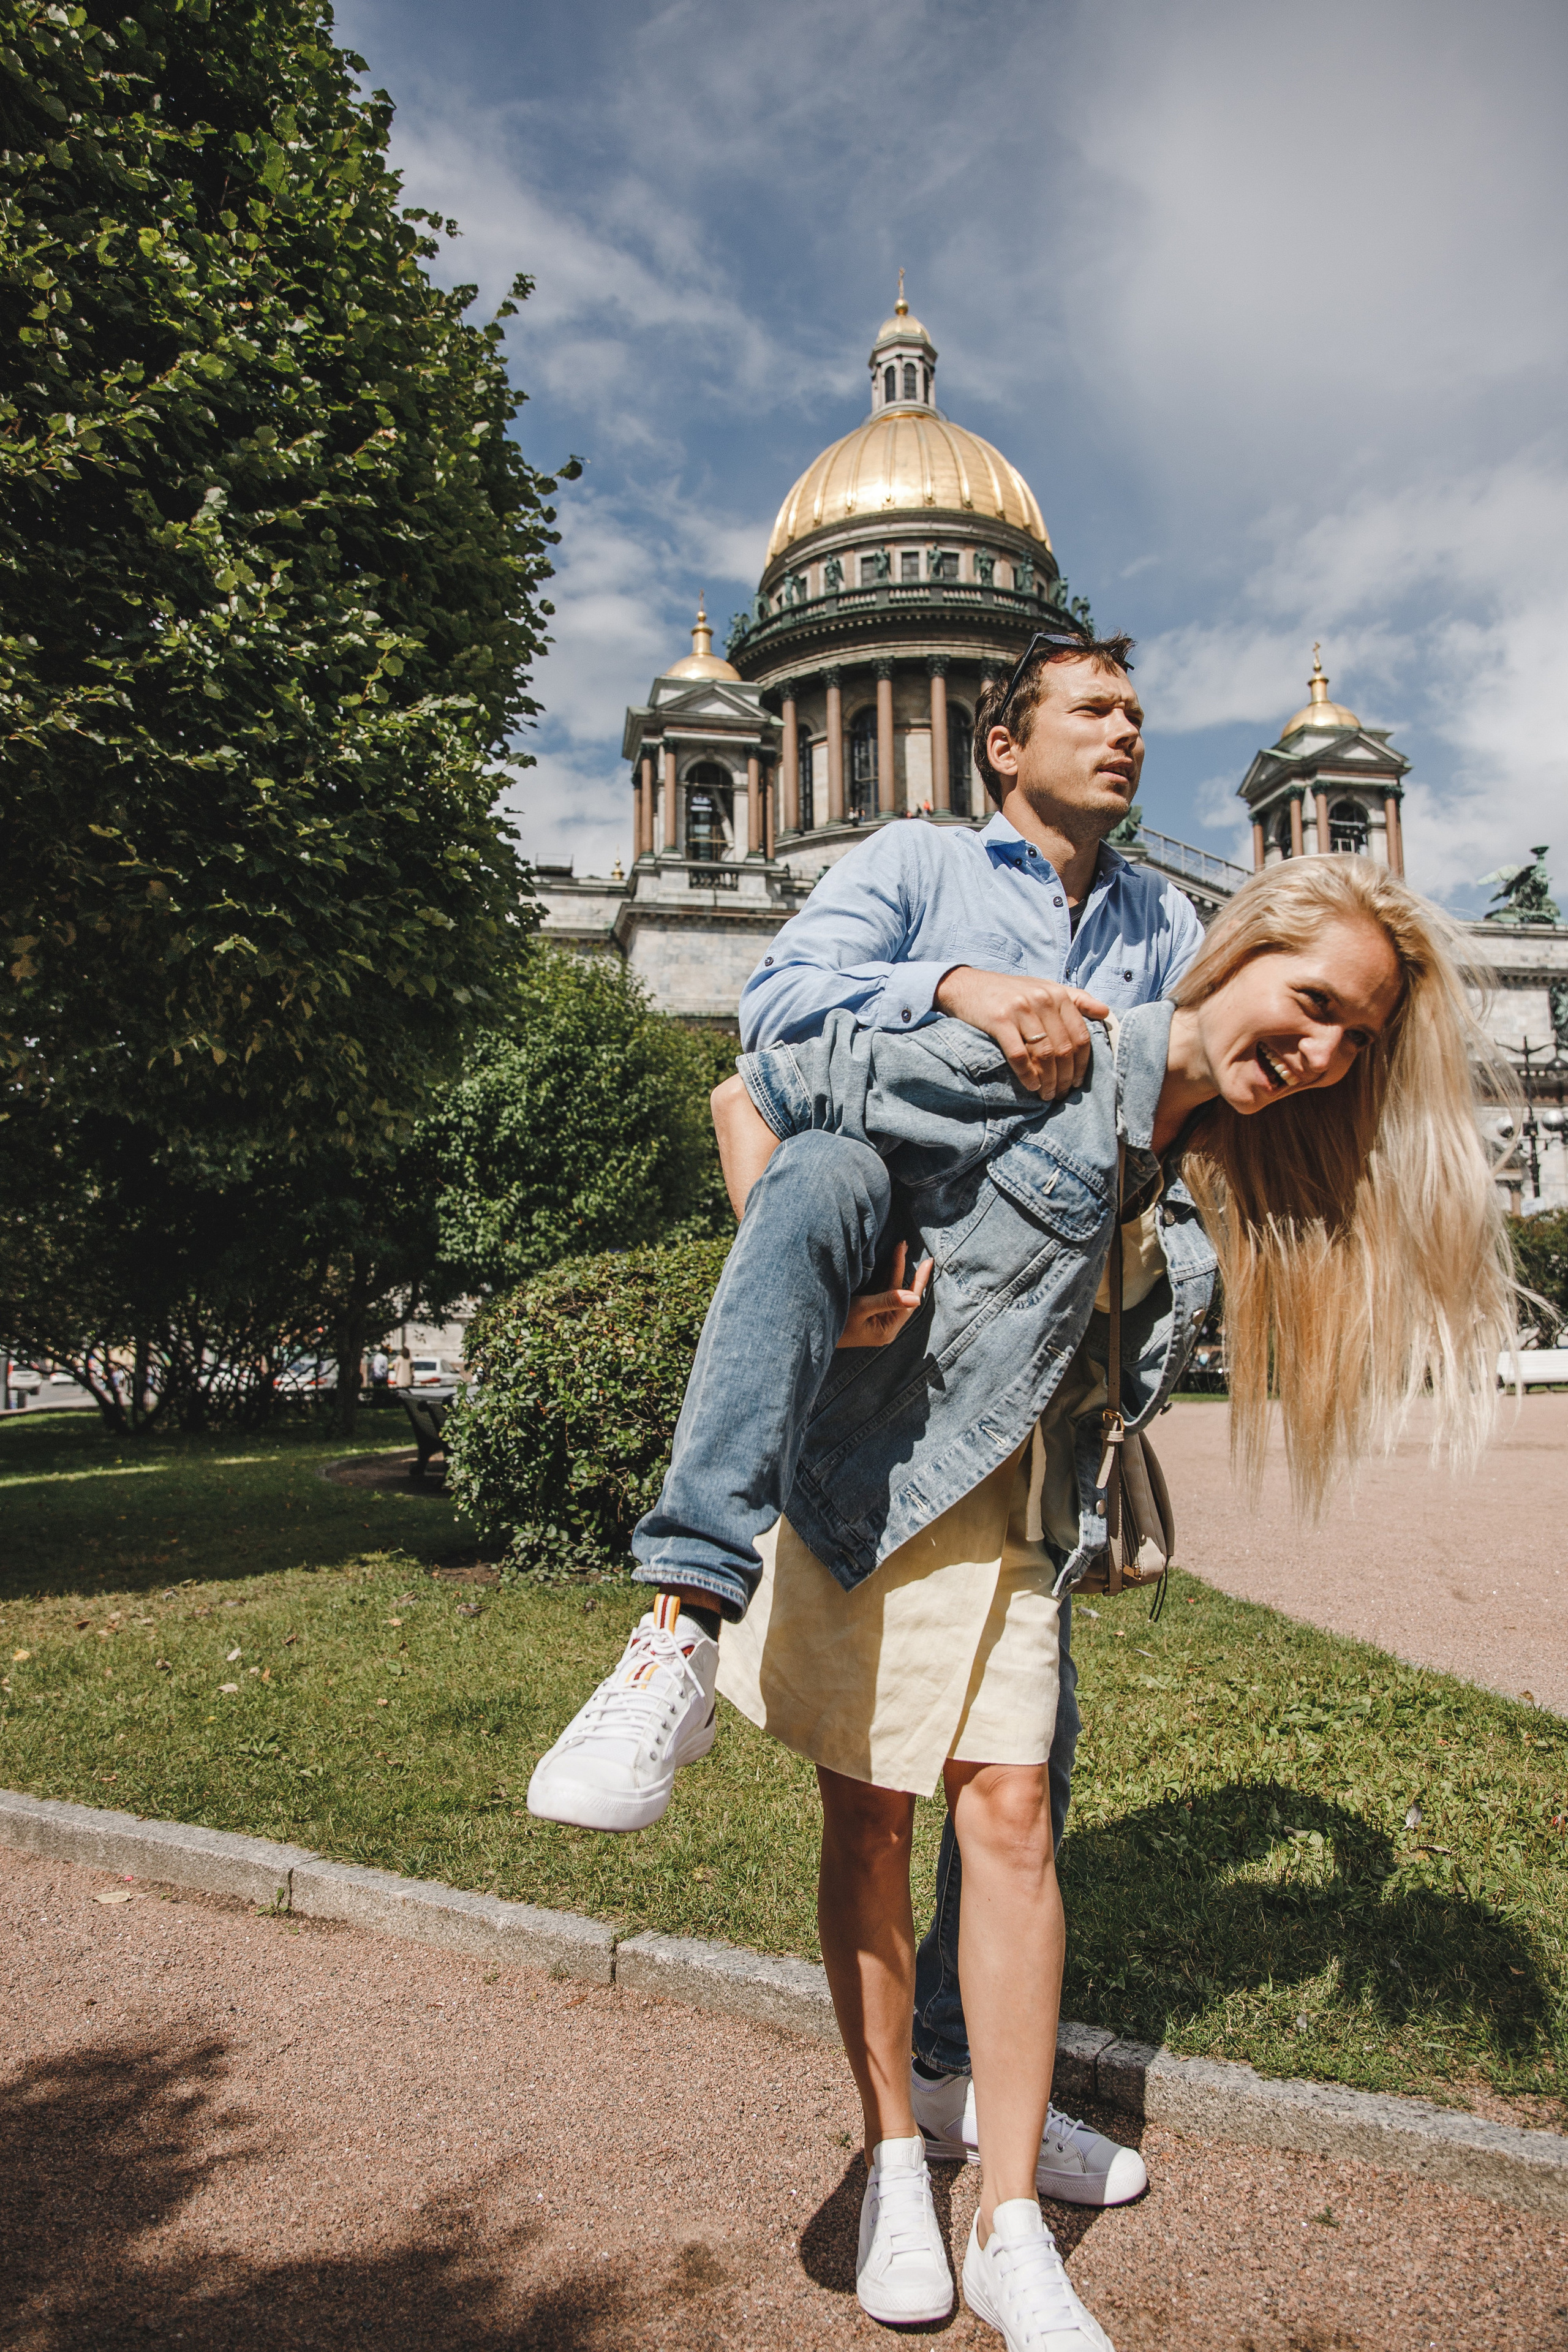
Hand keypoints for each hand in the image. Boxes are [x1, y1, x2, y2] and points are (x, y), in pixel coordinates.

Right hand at [837, 1242, 933, 1347]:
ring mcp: (877, 1318)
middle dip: (904, 1269)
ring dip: (895, 1269)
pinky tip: (888, 1262)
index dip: (919, 1279)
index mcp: (888, 1329)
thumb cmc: (836, 1322)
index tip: (928, 1261)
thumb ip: (888, 1300)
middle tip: (907, 1245)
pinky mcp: (868, 1312)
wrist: (814, 1330)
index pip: (910, 1300)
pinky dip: (885, 1276)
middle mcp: (885, 1325)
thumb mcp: (861, 1308)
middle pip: (901, 1293)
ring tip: (900, 1247)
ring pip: (891, 1290)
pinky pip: (881, 1291)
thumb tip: (917, 1298)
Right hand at [933, 967, 1110, 1097]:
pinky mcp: (999, 1020)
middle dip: (1065, 1077)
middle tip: (1061, 1094)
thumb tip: (1106, 1012)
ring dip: (1048, 1080)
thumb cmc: (1008, 991)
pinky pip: (1019, 1055)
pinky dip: (1027, 1075)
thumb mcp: (1044, 988)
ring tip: (1046, 1095)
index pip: (1081, 1035)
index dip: (1082, 1064)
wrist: (966, 985)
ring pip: (1045, 1054)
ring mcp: (1021, 1009)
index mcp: (1057, 994)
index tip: (1077, 1082)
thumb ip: (1076, 998)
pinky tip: (1030, 1086)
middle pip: (1064, 1048)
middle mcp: (1042, 999)